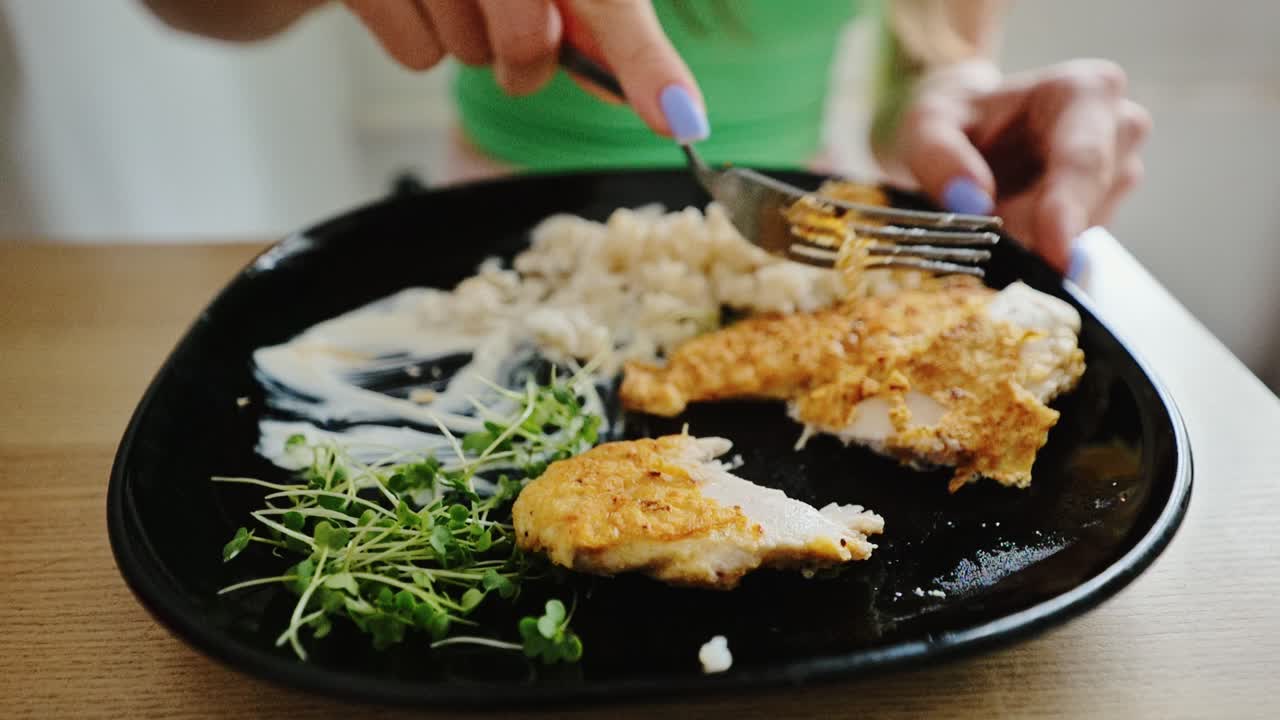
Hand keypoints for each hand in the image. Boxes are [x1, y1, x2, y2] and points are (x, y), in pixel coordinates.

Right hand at [343, 0, 706, 139]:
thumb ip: (599, 21)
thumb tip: (662, 101)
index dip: (646, 60)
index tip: (681, 119)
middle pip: (528, 36)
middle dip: (526, 56)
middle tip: (511, 31)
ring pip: (471, 50)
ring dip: (467, 42)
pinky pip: (418, 54)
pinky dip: (416, 41)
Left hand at [880, 59, 1151, 271]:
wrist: (967, 130)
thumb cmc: (955, 118)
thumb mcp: (926, 124)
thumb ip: (938, 155)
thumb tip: (970, 200)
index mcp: (1085, 91)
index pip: (1083, 158)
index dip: (1068, 209)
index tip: (1053, 255)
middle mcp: (1118, 129)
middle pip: (1088, 202)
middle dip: (1037, 234)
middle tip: (988, 249)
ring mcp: (1119, 174)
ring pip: (1083, 232)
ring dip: (1032, 242)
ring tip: (991, 221)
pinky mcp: (1105, 212)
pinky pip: (1074, 247)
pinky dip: (1037, 252)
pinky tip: (1008, 238)